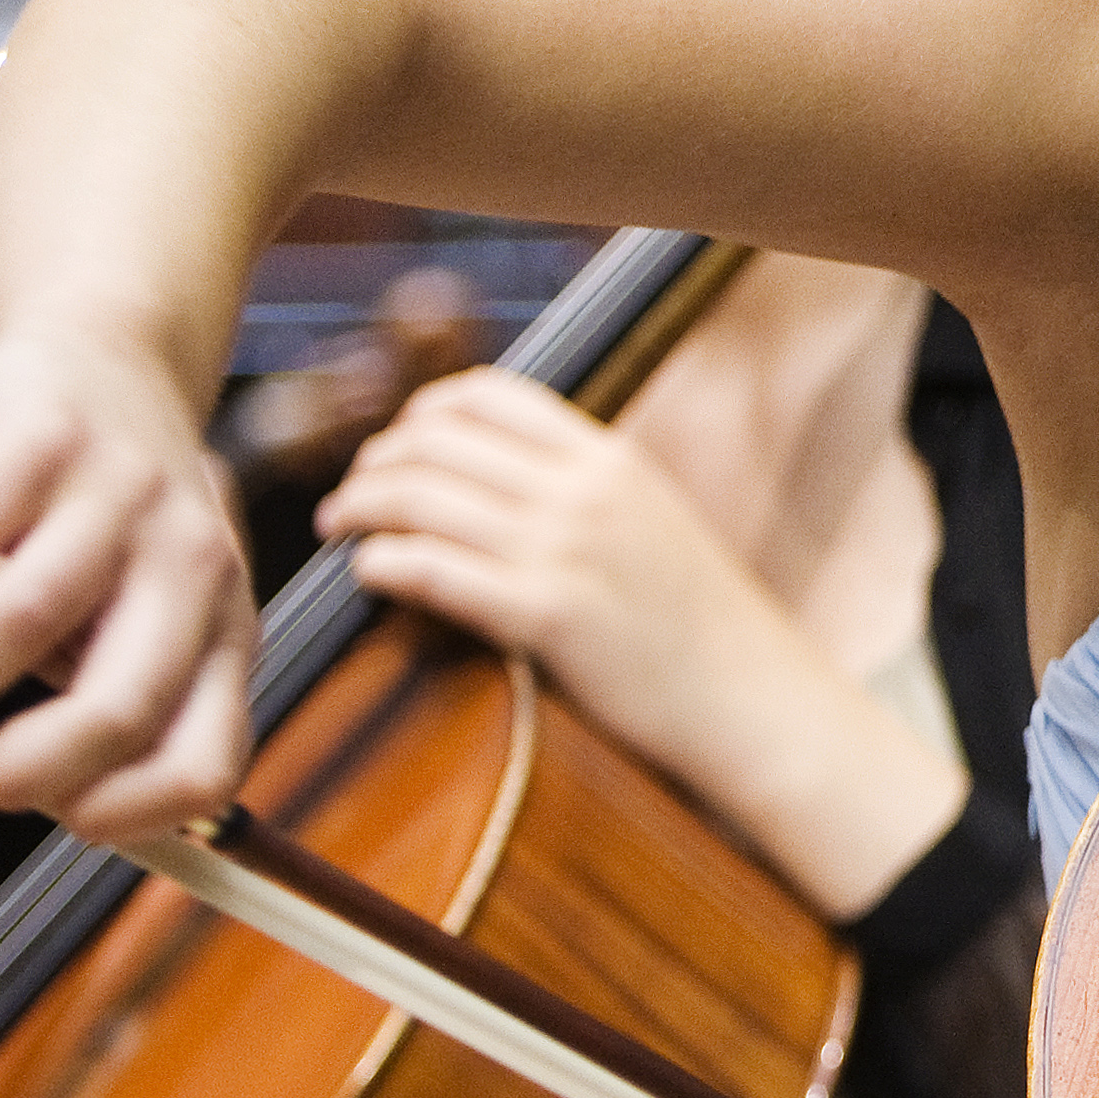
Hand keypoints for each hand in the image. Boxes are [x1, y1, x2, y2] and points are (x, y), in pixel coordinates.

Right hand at [0, 321, 258, 841]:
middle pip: (118, 713)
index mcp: (228, 632)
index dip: (121, 817)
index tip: (46, 815)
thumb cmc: (112, 517)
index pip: (208, 767)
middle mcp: (193, 569)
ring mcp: (122, 499)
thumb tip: (1, 784)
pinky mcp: (42, 442)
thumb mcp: (144, 615)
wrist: (109, 357)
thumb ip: (98, 694)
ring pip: (22, 626)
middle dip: (12, 771)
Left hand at [318, 368, 958, 918]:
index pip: (488, 395)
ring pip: (419, 497)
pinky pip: (430, 569)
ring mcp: (566, 550)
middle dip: (374, 463)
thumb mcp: (653, 524)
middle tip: (351, 497)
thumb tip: (498, 479)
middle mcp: (585, 491)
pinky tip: (369, 574)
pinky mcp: (547, 616)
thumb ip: (584, 491)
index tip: (398, 447)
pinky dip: (382, 563)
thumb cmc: (703, 630)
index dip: (421, 414)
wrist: (756, 702)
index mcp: (611, 459)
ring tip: (342, 532)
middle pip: (436, 440)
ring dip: (360, 508)